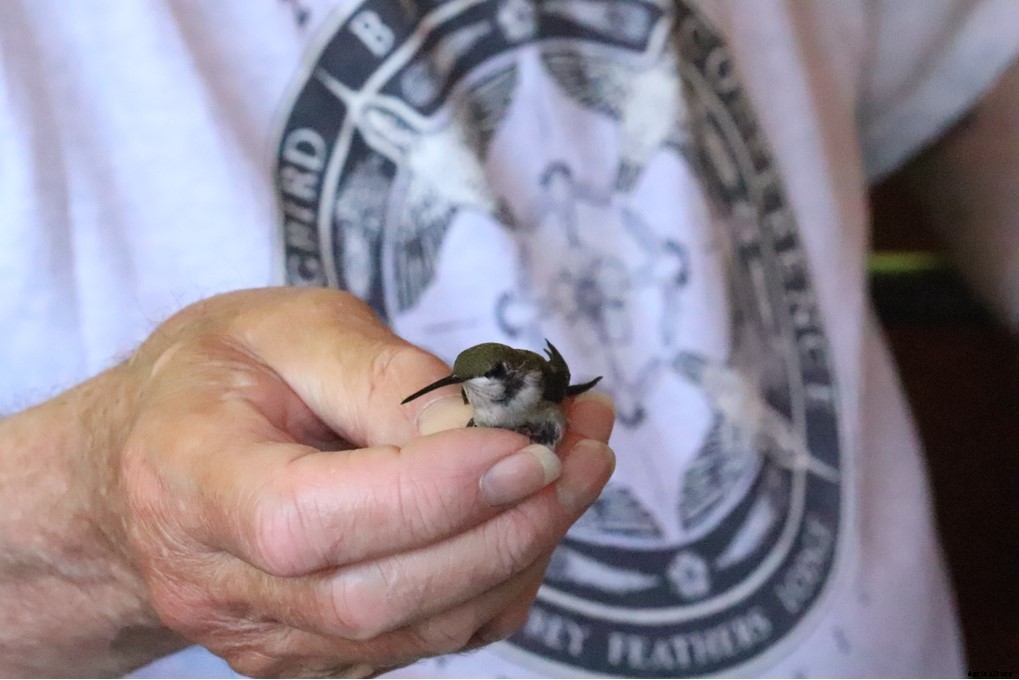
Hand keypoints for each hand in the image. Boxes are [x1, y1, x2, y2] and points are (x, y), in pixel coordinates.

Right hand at [112, 287, 614, 676]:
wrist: (143, 467)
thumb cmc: (212, 381)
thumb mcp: (283, 328)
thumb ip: (379, 374)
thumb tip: (484, 429)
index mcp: (193, 482)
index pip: (314, 521)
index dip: (434, 492)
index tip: (534, 442)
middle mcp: (221, 585)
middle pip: (381, 595)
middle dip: (511, 524)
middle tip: (587, 448)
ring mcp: (268, 639)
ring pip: (422, 628)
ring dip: (524, 547)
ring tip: (581, 462)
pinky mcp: (315, 658)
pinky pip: (431, 639)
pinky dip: (500, 579)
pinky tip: (528, 512)